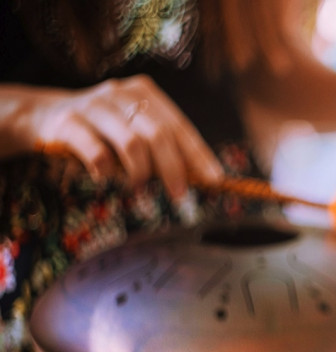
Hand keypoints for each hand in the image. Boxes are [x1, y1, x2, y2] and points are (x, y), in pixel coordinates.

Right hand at [20, 75, 222, 196]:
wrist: (41, 115)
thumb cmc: (99, 130)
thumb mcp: (132, 131)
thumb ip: (160, 147)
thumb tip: (197, 178)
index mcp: (144, 93)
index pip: (180, 127)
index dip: (199, 155)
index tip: (214, 180)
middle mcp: (121, 94)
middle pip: (159, 135)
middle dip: (174, 169)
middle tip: (179, 195)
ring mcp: (94, 105)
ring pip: (132, 144)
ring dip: (139, 173)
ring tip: (136, 186)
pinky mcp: (68, 122)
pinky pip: (97, 153)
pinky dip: (107, 171)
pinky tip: (105, 177)